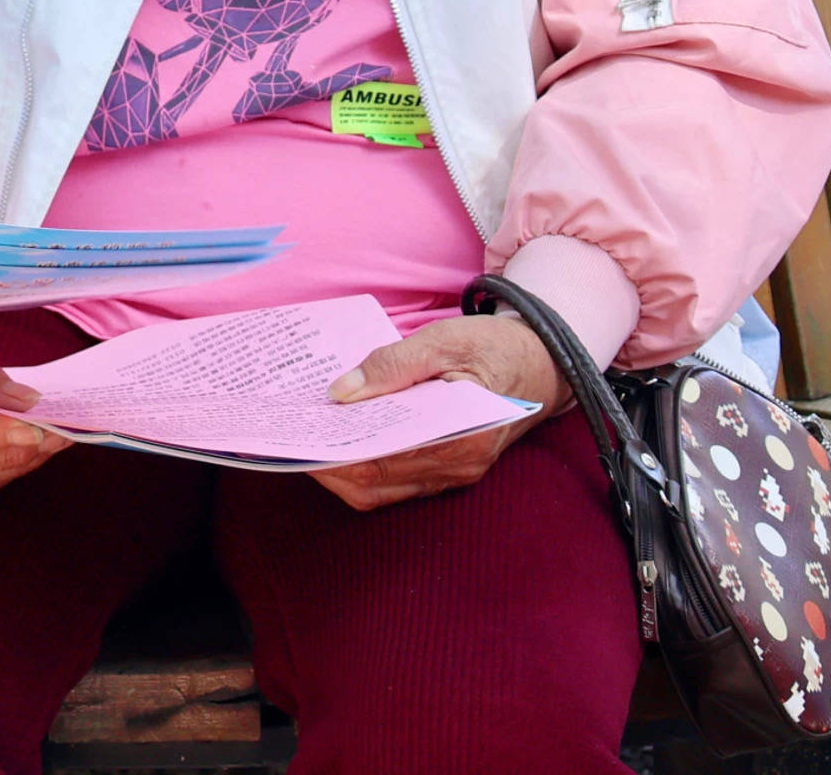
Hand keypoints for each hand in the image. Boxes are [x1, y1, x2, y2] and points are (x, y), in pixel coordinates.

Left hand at [310, 313, 567, 511]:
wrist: (541, 362)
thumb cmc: (493, 348)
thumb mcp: (444, 341)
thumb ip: (392, 365)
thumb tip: (341, 393)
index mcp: (461, 440)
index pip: (385, 460)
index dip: (338, 455)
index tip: (300, 437)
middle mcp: (457, 469)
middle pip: (375, 484)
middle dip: (328, 465)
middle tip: (289, 435)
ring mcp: (451, 474)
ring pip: (380, 488)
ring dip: (340, 467)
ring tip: (305, 434)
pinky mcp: (444, 468)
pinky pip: (393, 478)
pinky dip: (360, 463)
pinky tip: (337, 435)